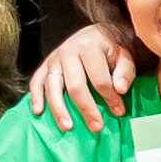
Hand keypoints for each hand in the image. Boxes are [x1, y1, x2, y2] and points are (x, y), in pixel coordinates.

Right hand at [24, 16, 143, 130]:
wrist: (93, 33)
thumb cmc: (110, 48)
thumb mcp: (124, 55)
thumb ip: (125, 71)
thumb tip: (120, 89)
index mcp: (89, 46)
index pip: (99, 79)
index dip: (110, 97)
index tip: (119, 111)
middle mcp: (68, 51)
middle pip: (75, 85)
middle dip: (86, 108)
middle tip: (96, 127)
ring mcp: (54, 58)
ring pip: (52, 86)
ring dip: (58, 109)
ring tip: (67, 127)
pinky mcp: (45, 65)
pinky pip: (36, 81)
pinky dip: (35, 96)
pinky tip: (38, 111)